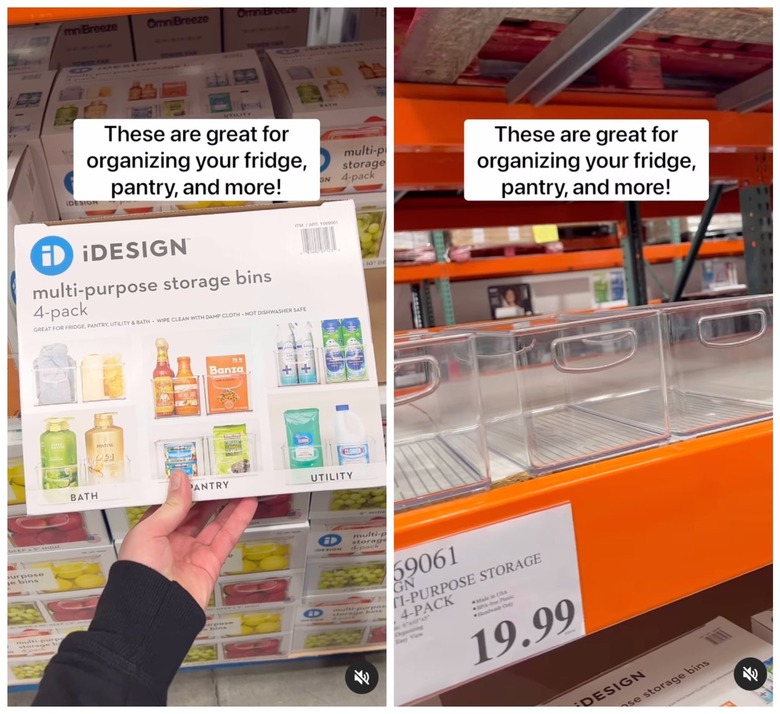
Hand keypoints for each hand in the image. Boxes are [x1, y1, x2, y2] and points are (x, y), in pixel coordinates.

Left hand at [119, 471, 256, 608]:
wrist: (152, 614)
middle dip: (210, 494)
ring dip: (229, 504)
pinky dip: (239, 520)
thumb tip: (180, 479)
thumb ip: (171, 506)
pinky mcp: (211, 563)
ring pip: (215, 523)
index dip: (186, 488)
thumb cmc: (139, 575)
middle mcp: (173, 542)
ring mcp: (193, 552)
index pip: (173, 504)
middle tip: (223, 475)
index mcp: (153, 533)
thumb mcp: (149, 532)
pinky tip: (247, 505)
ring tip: (240, 485)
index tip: (199, 470)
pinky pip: (227, 537)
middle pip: (197, 512)